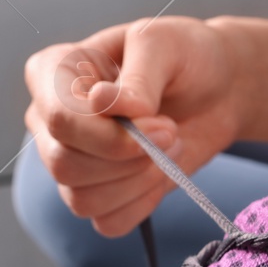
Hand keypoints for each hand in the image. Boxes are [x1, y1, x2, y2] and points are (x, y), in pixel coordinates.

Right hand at [23, 16, 244, 236]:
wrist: (216, 88)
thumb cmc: (183, 56)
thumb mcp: (163, 45)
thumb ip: (136, 77)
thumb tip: (101, 103)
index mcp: (53, 74)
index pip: (58, 119)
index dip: (109, 133)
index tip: (158, 120)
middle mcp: (50, 121)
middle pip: (64, 165)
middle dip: (129, 158)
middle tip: (171, 133)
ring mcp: (71, 160)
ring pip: (82, 199)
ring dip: (139, 180)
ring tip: (170, 146)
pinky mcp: (99, 193)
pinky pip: (107, 221)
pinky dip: (143, 203)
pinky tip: (162, 172)